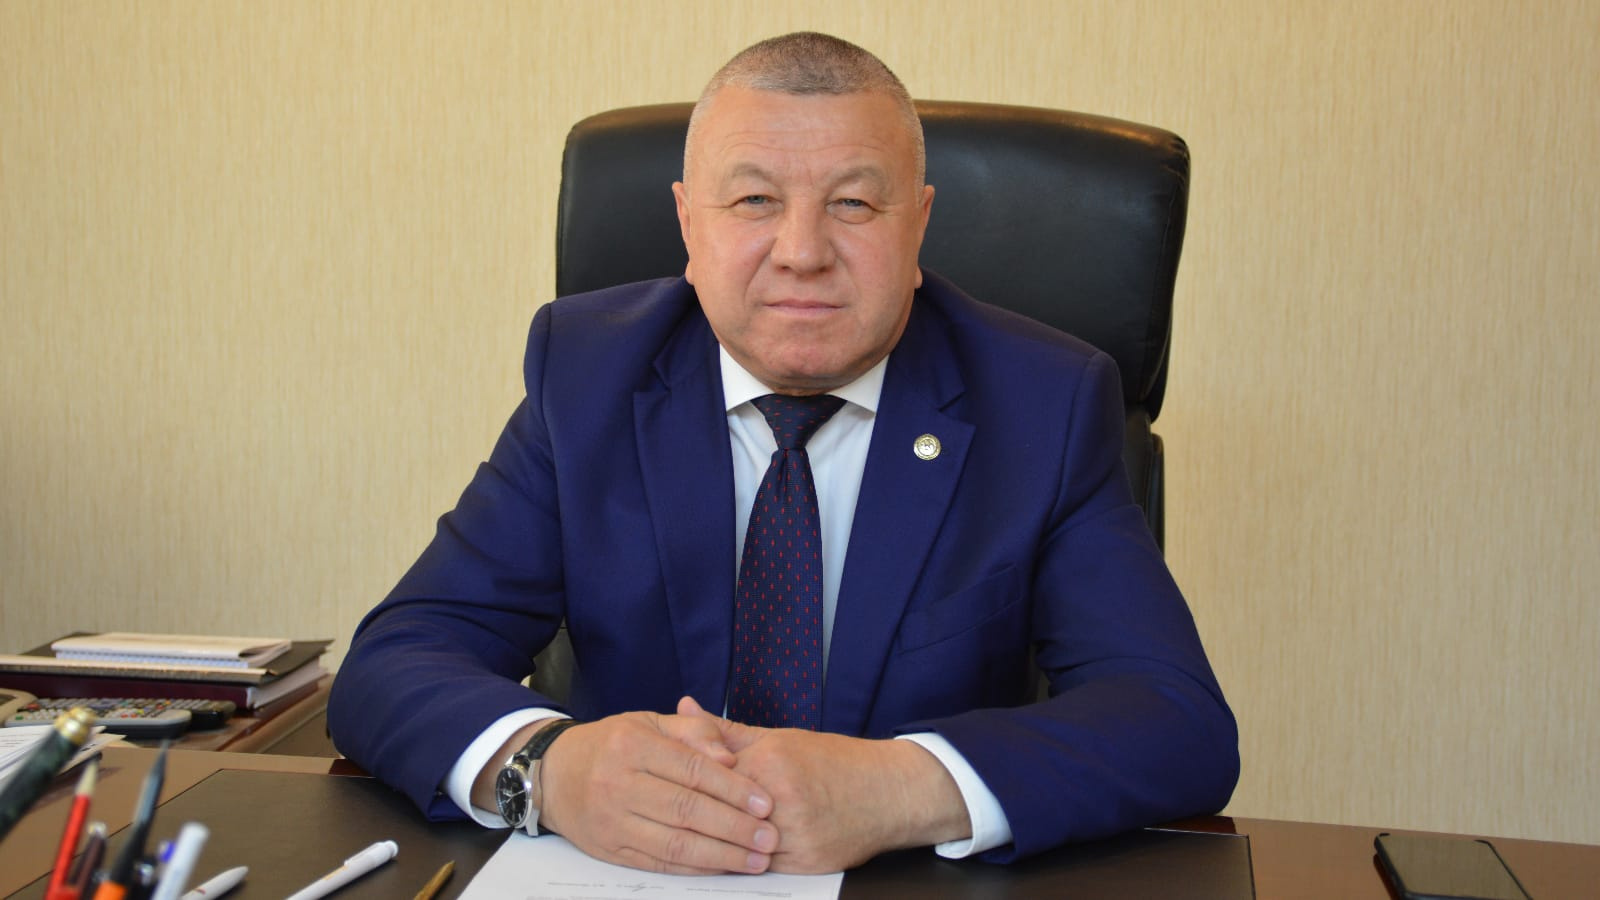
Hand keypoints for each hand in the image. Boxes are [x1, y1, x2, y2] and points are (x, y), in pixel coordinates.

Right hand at [534, 711, 779, 873]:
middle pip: (687, 811)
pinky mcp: (609, 850)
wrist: (553, 773)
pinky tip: (722, 866)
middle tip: (769, 836)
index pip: (693, 771)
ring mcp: (612, 821)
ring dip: (721, 855)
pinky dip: (694, 868)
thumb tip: (729, 758)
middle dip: (735, 827)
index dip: (734, 790)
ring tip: (755, 859)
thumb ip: (694, 732)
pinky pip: (658, 863)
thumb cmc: (612, 744)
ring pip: (675, 844)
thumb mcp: (650, 723)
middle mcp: (619, 784)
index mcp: (633, 746)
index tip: (765, 803)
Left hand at [678, 700, 970, 872]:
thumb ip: (726, 730)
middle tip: (660, 817)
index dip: (685, 780)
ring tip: (685, 840)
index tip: (660, 783)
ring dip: (713, 844)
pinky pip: (762, 867)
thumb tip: (683, 707)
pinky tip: (722, 857)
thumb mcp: (781, 737)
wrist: (891, 792)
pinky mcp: (807, 862)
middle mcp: (782, 796)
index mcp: (772, 760)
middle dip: (693, 816)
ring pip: (738, 845)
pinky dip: (742, 862)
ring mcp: (795, 832)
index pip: (711, 774)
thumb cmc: (835, 761)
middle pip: (720, 812)